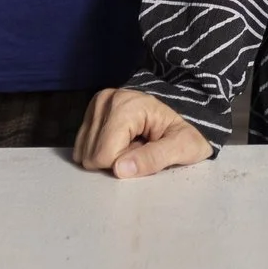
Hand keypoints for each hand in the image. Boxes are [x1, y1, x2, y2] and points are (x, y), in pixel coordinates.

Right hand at [74, 87, 212, 178]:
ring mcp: (96, 105)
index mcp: (128, 105)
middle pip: (91, 155)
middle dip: (115, 160)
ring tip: (133, 144)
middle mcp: (107, 99)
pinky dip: (101, 151)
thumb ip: (154, 158)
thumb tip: (119, 169)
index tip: (146, 149)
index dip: (125, 163)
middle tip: (140, 148)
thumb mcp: (183, 147)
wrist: (180, 120)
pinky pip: (82, 148)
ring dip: (108, 157)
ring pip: (84, 153)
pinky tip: (121, 142)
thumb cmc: (185, 134)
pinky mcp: (90, 113)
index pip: (105, 154)